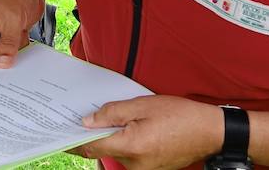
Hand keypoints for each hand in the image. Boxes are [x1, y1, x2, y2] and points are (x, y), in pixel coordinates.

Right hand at [0, 0, 45, 69]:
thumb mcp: (11, 20)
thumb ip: (7, 44)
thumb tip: (3, 64)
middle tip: (12, 75)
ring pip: (2, 57)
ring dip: (12, 60)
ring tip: (23, 66)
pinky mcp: (12, 35)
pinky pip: (14, 51)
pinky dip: (21, 55)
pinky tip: (29, 58)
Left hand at [70, 95, 224, 169]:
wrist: (211, 132)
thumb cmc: (180, 115)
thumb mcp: (143, 105)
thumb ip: (112, 113)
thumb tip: (87, 121)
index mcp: (131, 147)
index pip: (91, 146)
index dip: (72, 139)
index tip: (57, 133)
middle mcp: (135, 165)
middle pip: (102, 150)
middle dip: (90, 135)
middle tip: (77, 117)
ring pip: (115, 153)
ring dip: (108, 138)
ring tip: (105, 118)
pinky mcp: (150, 169)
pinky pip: (128, 156)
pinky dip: (122, 143)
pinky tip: (124, 128)